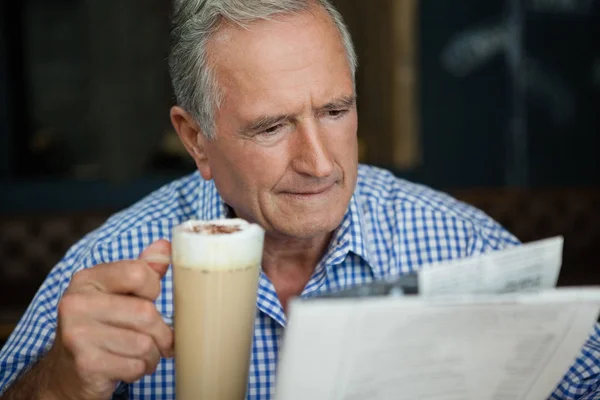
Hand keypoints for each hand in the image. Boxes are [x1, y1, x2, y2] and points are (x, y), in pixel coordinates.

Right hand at [46, 240, 173, 399]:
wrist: (67, 372)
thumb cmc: (102, 326)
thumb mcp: (117, 293)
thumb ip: (142, 269)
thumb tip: (165, 246)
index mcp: (87, 279)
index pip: (139, 273)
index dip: (154, 289)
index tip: (149, 299)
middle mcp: (76, 303)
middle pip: (146, 313)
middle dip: (161, 332)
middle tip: (158, 339)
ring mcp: (77, 335)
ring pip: (144, 344)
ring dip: (152, 355)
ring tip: (141, 354)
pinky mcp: (85, 364)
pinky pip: (135, 366)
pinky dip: (140, 370)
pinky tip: (127, 367)